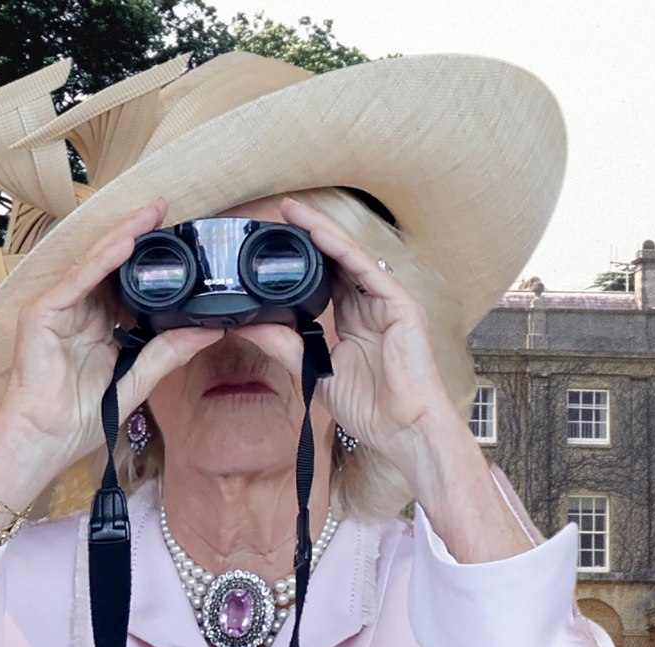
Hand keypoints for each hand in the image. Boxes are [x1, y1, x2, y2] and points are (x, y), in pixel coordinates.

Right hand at [0, 198, 222, 500]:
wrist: (47, 438)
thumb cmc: (80, 417)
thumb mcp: (138, 378)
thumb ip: (169, 352)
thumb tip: (209, 330)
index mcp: (99, 326)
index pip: (126, 283)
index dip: (149, 261)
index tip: (179, 241)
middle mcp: (78, 311)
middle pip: (110, 265)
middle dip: (137, 235)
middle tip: (166, 208)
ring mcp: (58, 309)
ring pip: (95, 263)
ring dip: (123, 236)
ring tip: (151, 213)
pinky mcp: (43, 312)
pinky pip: (79, 279)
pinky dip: (102, 260)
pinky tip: (125, 242)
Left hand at [273, 196, 470, 481]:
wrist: (403, 428)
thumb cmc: (371, 408)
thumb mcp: (317, 372)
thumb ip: (286, 347)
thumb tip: (251, 327)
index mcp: (356, 321)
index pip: (327, 279)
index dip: (304, 258)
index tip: (274, 240)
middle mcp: (373, 306)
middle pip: (339, 260)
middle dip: (311, 234)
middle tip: (280, 211)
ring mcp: (389, 303)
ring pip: (352, 257)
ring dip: (323, 232)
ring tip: (295, 212)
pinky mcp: (401, 305)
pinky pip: (367, 269)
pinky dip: (343, 249)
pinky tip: (320, 234)